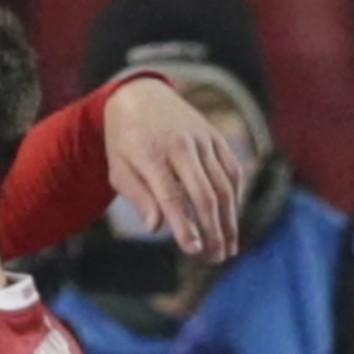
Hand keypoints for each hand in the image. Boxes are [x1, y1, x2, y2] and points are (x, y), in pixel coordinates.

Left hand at [100, 76, 246, 262]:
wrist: (141, 96)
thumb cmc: (125, 141)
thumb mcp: (119, 168)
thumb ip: (138, 196)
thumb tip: (156, 227)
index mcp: (151, 153)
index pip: (172, 196)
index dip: (184, 225)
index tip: (193, 250)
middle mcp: (182, 145)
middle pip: (204, 194)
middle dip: (213, 230)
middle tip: (215, 258)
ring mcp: (203, 139)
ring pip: (224, 185)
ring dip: (229, 220)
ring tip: (228, 248)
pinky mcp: (216, 138)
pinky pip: (232, 171)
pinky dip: (235, 197)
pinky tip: (231, 220)